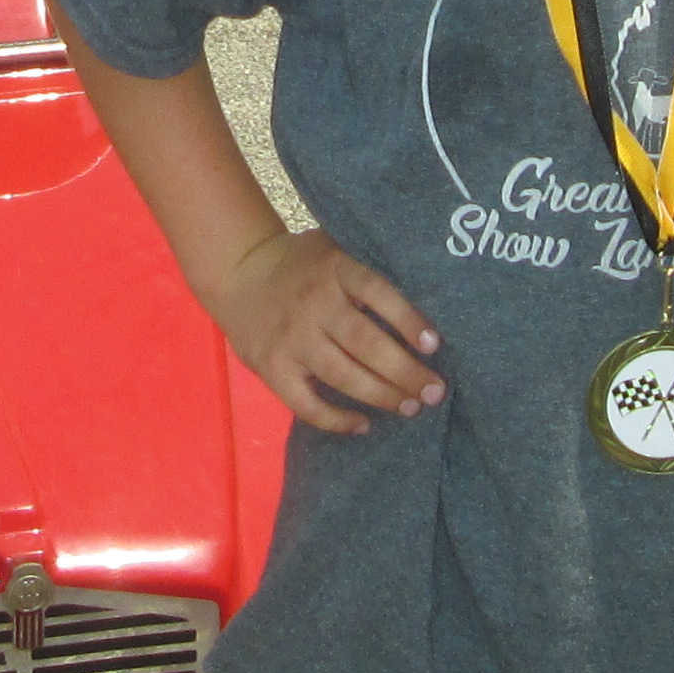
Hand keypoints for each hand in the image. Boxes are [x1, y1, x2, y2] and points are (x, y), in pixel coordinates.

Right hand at [201, 226, 444, 435]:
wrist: (239, 274)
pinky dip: (335, 419)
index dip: (408, 320)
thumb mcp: (334, 247)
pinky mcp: (272, 367)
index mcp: (335, 269)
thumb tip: (432, 295)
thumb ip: (369, 267)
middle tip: (434, 391)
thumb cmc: (303, 264)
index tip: (435, 345)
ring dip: (380, 396)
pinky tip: (363, 425)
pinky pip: (305, 403)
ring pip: (341, 375)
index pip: (377, 292)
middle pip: (365, 343)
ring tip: (410, 407)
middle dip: (404, 371)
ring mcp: (291, 338)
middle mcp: (314, 304)